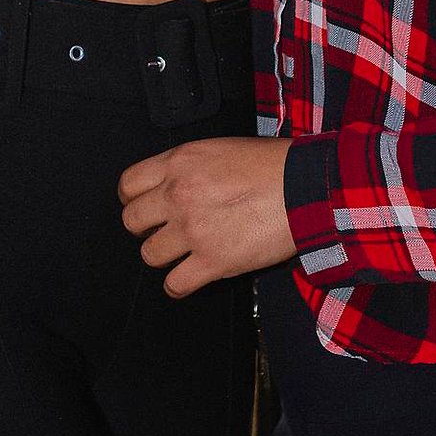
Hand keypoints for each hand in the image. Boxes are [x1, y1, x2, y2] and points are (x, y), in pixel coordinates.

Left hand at [118, 134, 295, 296]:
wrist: (306, 187)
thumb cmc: (274, 165)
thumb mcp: (222, 149)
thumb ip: (190, 167)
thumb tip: (179, 183)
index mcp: (180, 163)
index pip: (128, 185)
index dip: (134, 199)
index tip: (145, 206)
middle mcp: (178, 195)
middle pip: (132, 221)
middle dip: (146, 228)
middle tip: (164, 230)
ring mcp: (193, 230)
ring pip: (149, 255)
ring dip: (164, 256)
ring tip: (183, 253)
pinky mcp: (212, 261)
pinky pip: (175, 284)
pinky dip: (178, 286)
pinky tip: (188, 279)